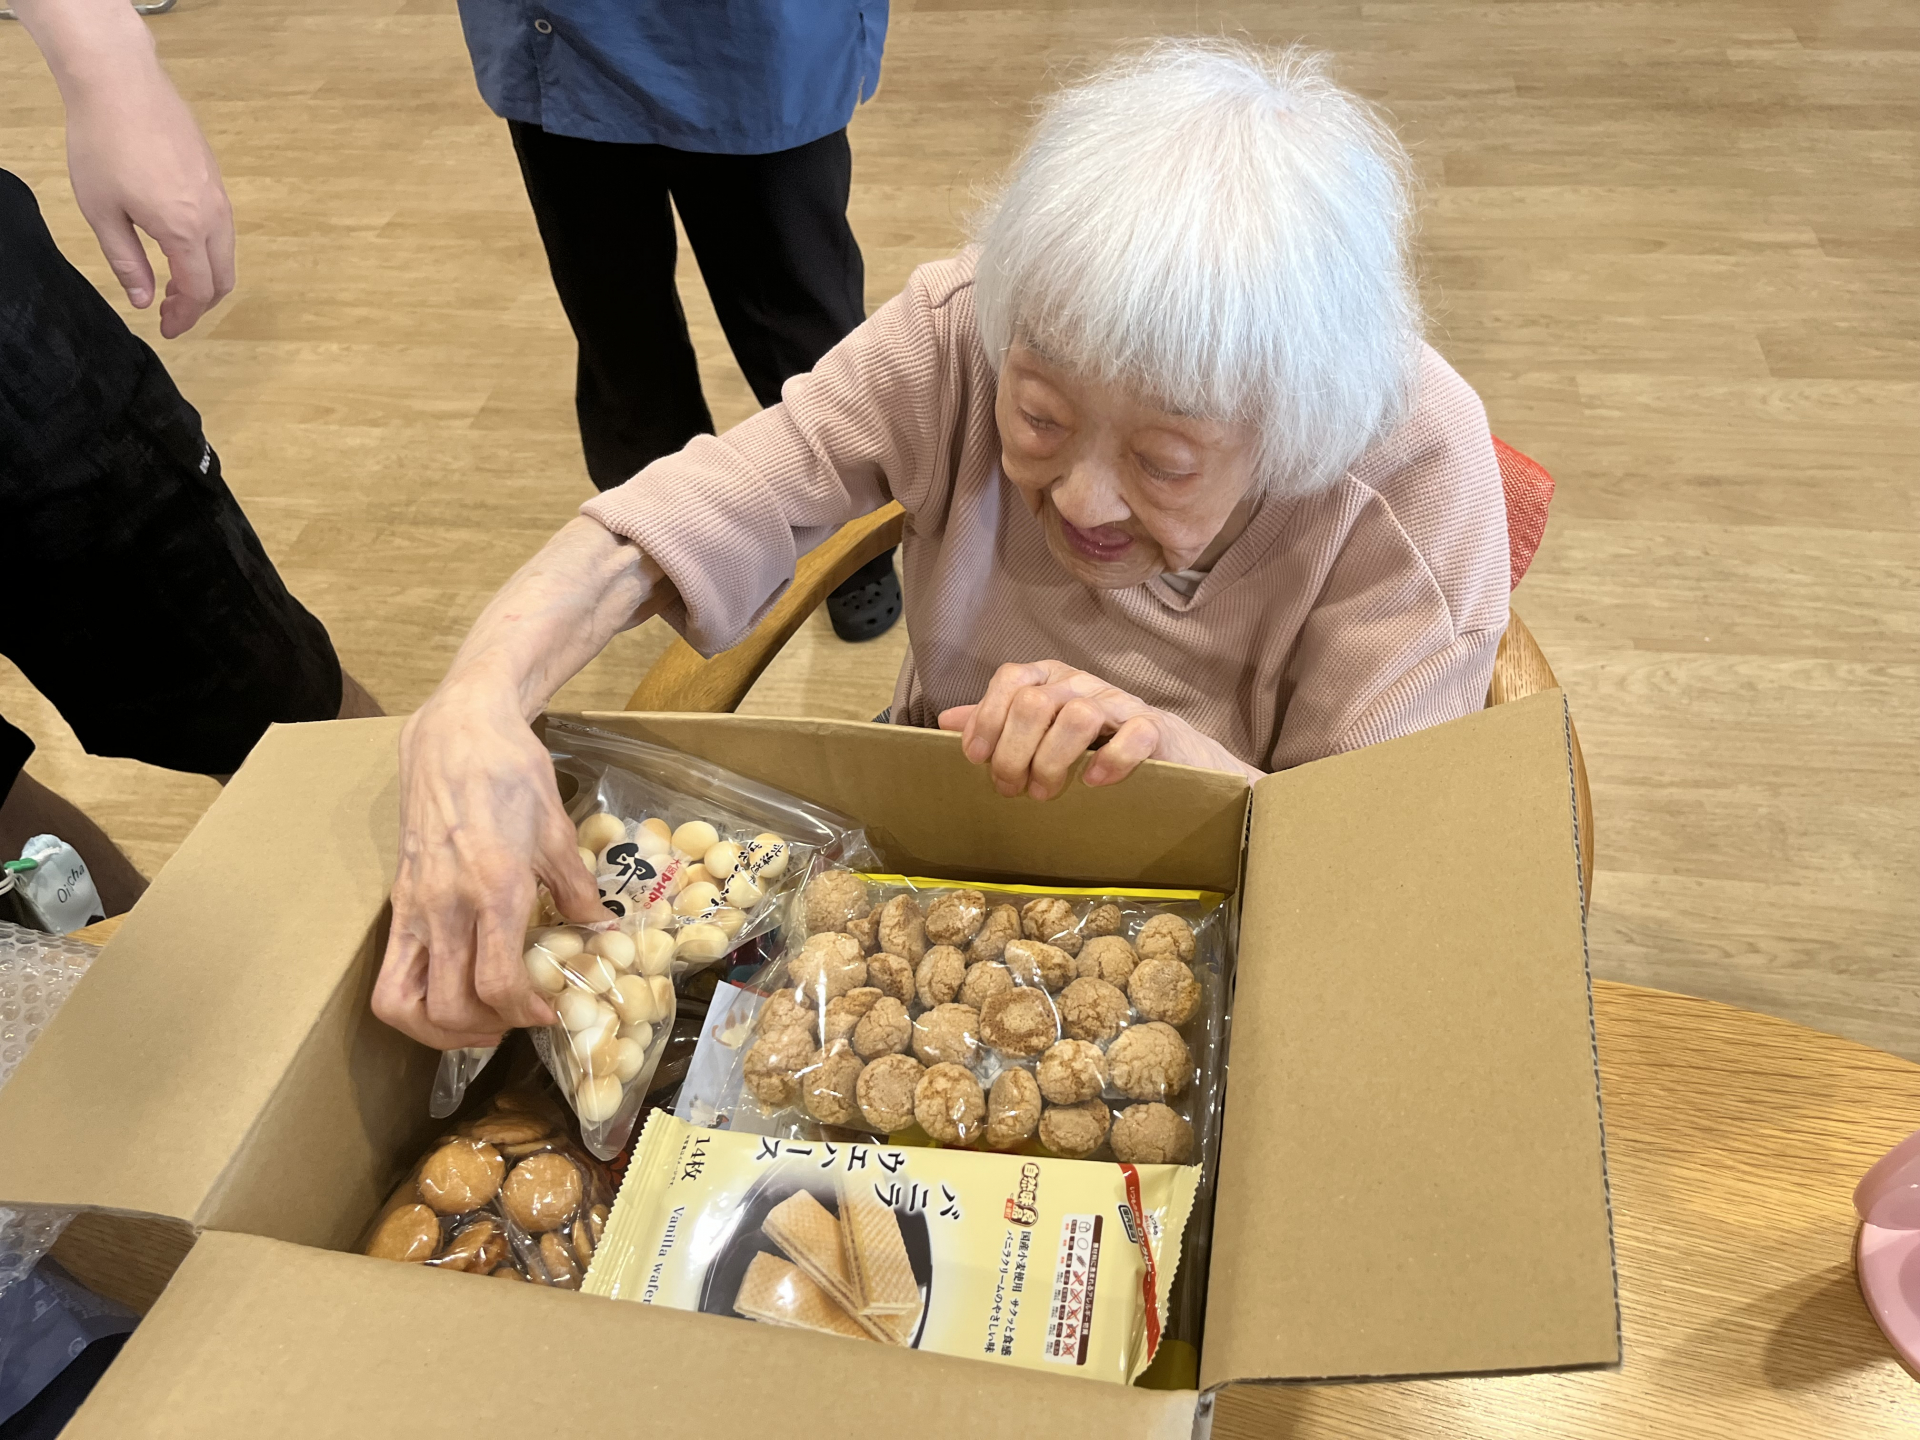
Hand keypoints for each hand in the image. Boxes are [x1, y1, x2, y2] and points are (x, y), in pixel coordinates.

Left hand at [65, 59, 234, 336]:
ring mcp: (218, 194)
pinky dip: (207, 249)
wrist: (121, 83)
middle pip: (223, 278)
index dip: (185, 318)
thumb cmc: (103, 144)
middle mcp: (212, 216)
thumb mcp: (101, 211)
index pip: (199, 291)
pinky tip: (177, 242)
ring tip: (173, 280)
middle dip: (200, 303)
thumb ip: (126, 261)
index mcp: (184, 230)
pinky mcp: (214, 176)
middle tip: (172, 312)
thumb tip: (143, 300)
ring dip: (205, 275)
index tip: (167, 330)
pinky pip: (222, 227)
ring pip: (226, 252)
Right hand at [372, 682, 608, 1049]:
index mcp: (494, 888)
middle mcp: (446, 905)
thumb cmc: (511, 772)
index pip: (497, 984)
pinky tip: (452, 989)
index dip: (524, 1014)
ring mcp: (414, 905)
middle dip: (483, 1032)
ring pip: (400, 1001)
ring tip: (476, 1023)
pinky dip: (416, 999)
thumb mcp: (558, 830)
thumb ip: (576, 889)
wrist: (456, 731)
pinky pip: (392, 970)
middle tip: (516, 1023)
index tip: (548, 1014)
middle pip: (446, 1006)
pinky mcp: (398, 899)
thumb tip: (600, 931)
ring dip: (436, 1029)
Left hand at [937, 660, 1263, 799]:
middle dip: (1015, 752)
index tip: (978, 760)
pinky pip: (1133, 733)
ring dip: (1053, 759)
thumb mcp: (1043, 734)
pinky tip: (1096, 783)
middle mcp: (1082, 685)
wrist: (1176, 762)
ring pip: (1076, 715)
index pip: (1011, 679)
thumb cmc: (1100, 749)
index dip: (988, 717)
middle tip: (1014, 790)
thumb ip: (999, 724)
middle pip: (1036, 702)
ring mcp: (1121, 704)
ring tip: (1047, 792)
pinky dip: (1111, 759)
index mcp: (1052, 680)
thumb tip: (945, 722)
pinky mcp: (1157, 728)